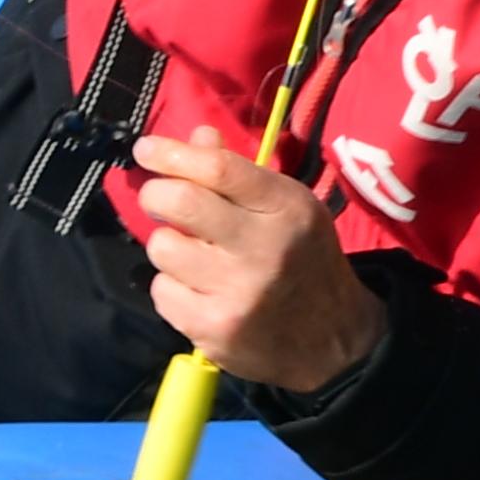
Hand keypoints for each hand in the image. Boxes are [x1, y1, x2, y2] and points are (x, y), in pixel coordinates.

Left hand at [134, 125, 382, 392]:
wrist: (333, 340)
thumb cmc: (303, 260)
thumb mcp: (287, 207)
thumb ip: (240, 172)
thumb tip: (195, 138)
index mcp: (285, 208)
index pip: (217, 168)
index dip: (171, 153)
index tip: (146, 149)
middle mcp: (263, 248)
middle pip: (180, 203)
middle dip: (155, 195)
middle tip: (160, 199)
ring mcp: (237, 293)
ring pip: (162, 248)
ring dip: (169, 247)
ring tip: (195, 255)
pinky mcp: (215, 330)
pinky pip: (162, 292)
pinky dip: (172, 288)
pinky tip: (199, 291)